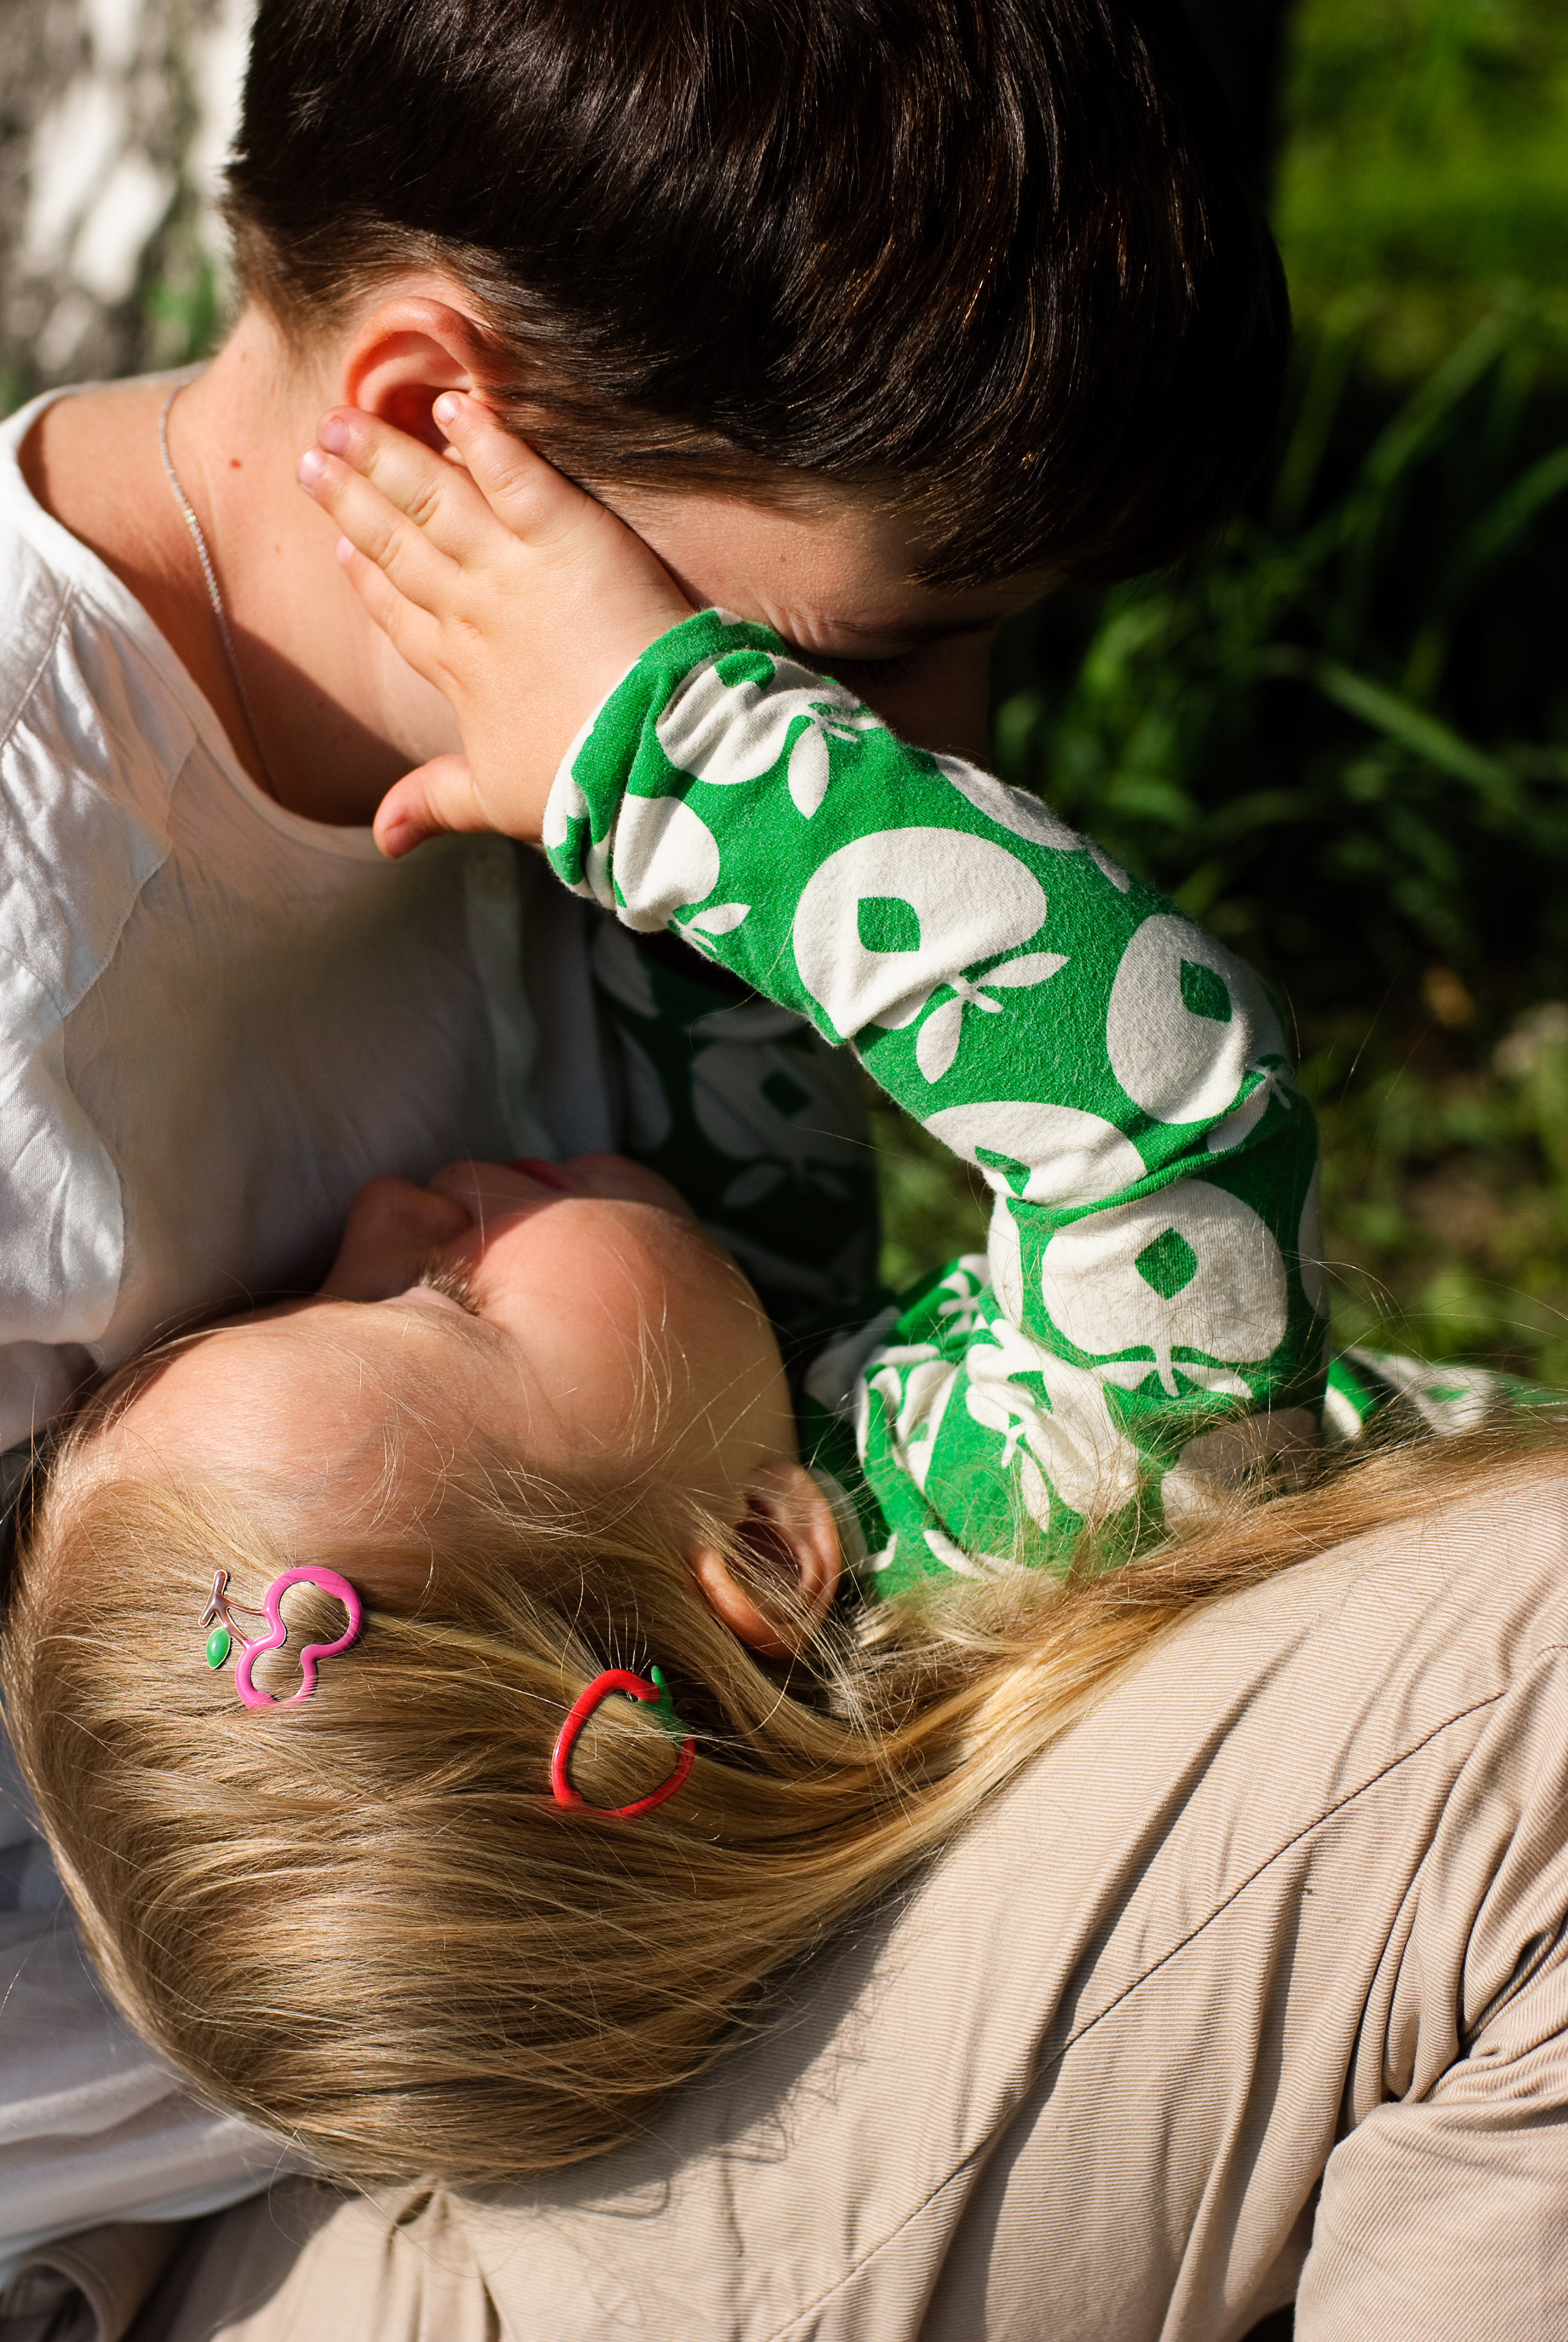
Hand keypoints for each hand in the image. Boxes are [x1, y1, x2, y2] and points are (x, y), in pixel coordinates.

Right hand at [297, 394, 693, 852]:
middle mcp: (473, 612)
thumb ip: (437, 804)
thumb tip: (382, 840)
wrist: (642, 759)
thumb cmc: (579, 785)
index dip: (367, 579)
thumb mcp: (498, 801)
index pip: (400, 614)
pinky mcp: (567, 536)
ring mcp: (514, 569)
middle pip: (400, 544)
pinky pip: (515, 472)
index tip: (340, 547)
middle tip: (312, 456)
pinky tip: (453, 404)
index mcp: (458, 673)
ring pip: (435, 500)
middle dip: (353, 499)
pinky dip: (483, 435)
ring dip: (388, 457)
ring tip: (344, 419)